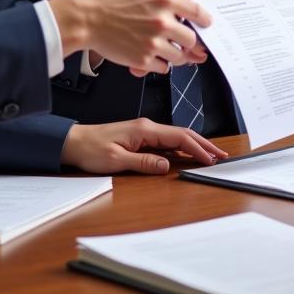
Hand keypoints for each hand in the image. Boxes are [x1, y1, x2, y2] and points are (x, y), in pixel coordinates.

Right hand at [51, 0, 209, 75]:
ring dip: (175, 55)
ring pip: (179, 57)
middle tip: (183, 43)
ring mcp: (153, 42)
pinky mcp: (143, 59)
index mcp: (163, 0)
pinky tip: (152, 57)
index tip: (206, 24)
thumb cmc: (108, 1)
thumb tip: (179, 8)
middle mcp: (162, 21)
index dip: (205, 20)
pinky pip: (163, 68)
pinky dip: (160, 65)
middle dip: (188, 42)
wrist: (85, 19)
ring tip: (165, 50)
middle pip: (191, 39)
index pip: (196, 11)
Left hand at [60, 118, 227, 174]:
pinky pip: (167, 142)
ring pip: (176, 137)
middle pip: (182, 134)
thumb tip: (167, 166)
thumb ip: (143, 162)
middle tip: (221, 155)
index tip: (210, 158)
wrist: (73, 142)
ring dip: (194, 145)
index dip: (197, 148)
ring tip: (210, 155)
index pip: (178, 137)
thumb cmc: (91, 149)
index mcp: (144, 129)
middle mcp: (147, 127)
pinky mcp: (140, 138)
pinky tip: (188, 155)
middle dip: (203, 144)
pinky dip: (181, 147)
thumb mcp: (116, 160)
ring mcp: (144, 132)